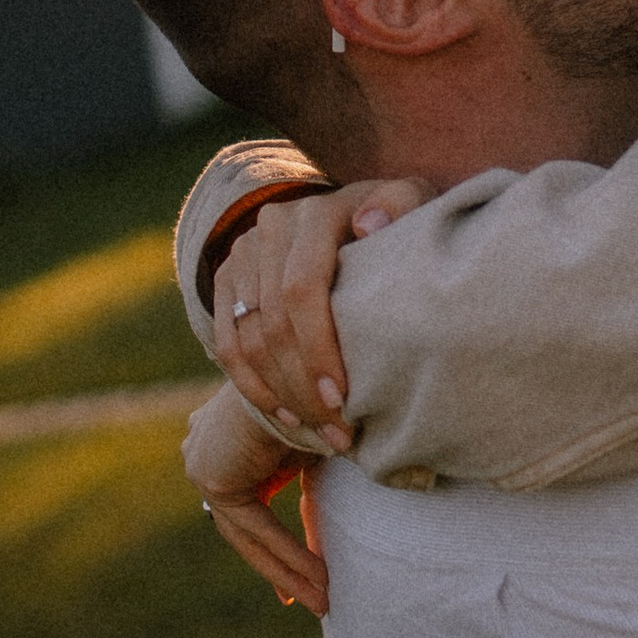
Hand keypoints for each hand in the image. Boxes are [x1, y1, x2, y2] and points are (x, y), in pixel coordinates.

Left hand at [184, 384, 330, 615]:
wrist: (306, 370)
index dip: (273, 544)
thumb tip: (328, 506)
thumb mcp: (311, 441)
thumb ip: (304, 475)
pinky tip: (318, 580)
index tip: (296, 578)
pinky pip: (255, 530)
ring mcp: (202, 465)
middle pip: (244, 527)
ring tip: (324, 600)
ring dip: (290, 570)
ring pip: (249, 535)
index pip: (244, 503)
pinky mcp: (213, 480)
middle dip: (279, 566)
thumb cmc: (318, 394)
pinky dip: (289, 555)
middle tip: (308, 599)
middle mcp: (202, 448)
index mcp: (219, 436)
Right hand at [213, 179, 430, 445]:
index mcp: (316, 212)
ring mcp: (243, 252)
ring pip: (248, 340)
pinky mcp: (227, 277)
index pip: (301, 290)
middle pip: (273, 323)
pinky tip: (287, 416)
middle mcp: (271, 227)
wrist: (350, 214)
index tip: (344, 399)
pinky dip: (254, 388)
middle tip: (339, 434)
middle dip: (305, 387)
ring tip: (322, 433)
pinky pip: (228, 345)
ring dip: (283, 396)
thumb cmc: (396, 222)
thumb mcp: (411, 204)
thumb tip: (369, 225)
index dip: (318, 349)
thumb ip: (402, 205)